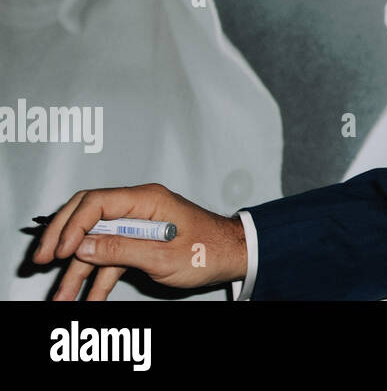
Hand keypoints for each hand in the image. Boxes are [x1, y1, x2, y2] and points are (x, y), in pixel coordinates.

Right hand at [32, 183, 247, 299]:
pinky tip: (87, 300)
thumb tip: (83, 245)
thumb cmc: (209, 250)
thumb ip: (122, 249)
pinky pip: (111, 257)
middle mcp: (139, 207)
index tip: (57, 251)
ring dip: (77, 271)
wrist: (233, 255)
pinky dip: (98, 278)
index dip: (71, 225)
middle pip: (87, 217)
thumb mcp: (163, 255)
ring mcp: (138, 224)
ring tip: (60, 297)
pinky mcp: (140, 242)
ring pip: (96, 243)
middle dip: (62, 240)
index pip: (96, 202)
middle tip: (40, 262)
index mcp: (146, 199)